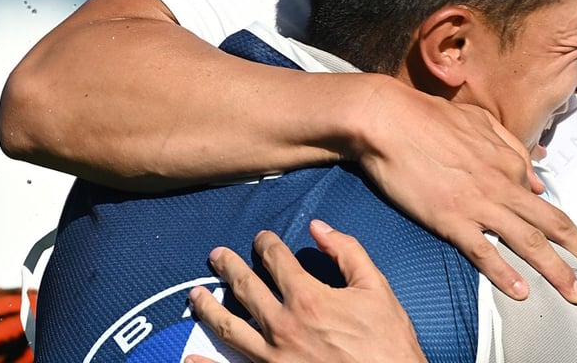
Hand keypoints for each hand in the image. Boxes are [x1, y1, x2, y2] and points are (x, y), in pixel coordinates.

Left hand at [185, 220, 427, 362]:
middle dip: (228, 267)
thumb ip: (347, 252)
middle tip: (216, 256)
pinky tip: (189, 356)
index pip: (276, 259)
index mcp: (307, 298)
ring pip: (228, 327)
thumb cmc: (387, 343)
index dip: (267, 244)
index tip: (263, 239)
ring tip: (196, 295)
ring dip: (208, 308)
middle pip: (244, 287)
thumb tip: (319, 227)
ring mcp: (272, 357)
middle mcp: (282, 325)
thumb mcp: (377, 289)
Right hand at [352, 77, 576, 302]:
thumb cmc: (428, 116)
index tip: (572, 248)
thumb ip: (512, 148)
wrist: (388, 119)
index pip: (544, 200)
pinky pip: (484, 251)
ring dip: (556, 271)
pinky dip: (504, 274)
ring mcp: (478, 203)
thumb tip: (536, 179)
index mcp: (509, 161)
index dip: (562, 227)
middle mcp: (502, 184)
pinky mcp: (450, 218)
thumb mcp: (480, 122)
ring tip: (574, 295)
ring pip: (529, 242)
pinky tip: (520, 291)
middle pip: (552, 224)